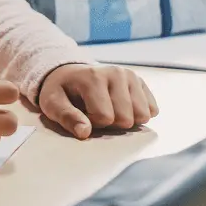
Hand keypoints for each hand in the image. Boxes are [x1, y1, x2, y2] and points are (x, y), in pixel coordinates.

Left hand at [38, 65, 157, 139]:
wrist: (69, 74)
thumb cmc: (61, 92)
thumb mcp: (52, 104)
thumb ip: (66, 117)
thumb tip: (84, 132)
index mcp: (93, 77)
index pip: (104, 117)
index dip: (93, 123)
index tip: (84, 114)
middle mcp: (116, 73)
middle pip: (126, 119)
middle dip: (111, 123)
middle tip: (96, 112)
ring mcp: (130, 76)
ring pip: (142, 115)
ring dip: (126, 119)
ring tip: (109, 109)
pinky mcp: (140, 81)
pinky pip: (152, 110)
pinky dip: (138, 114)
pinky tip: (122, 107)